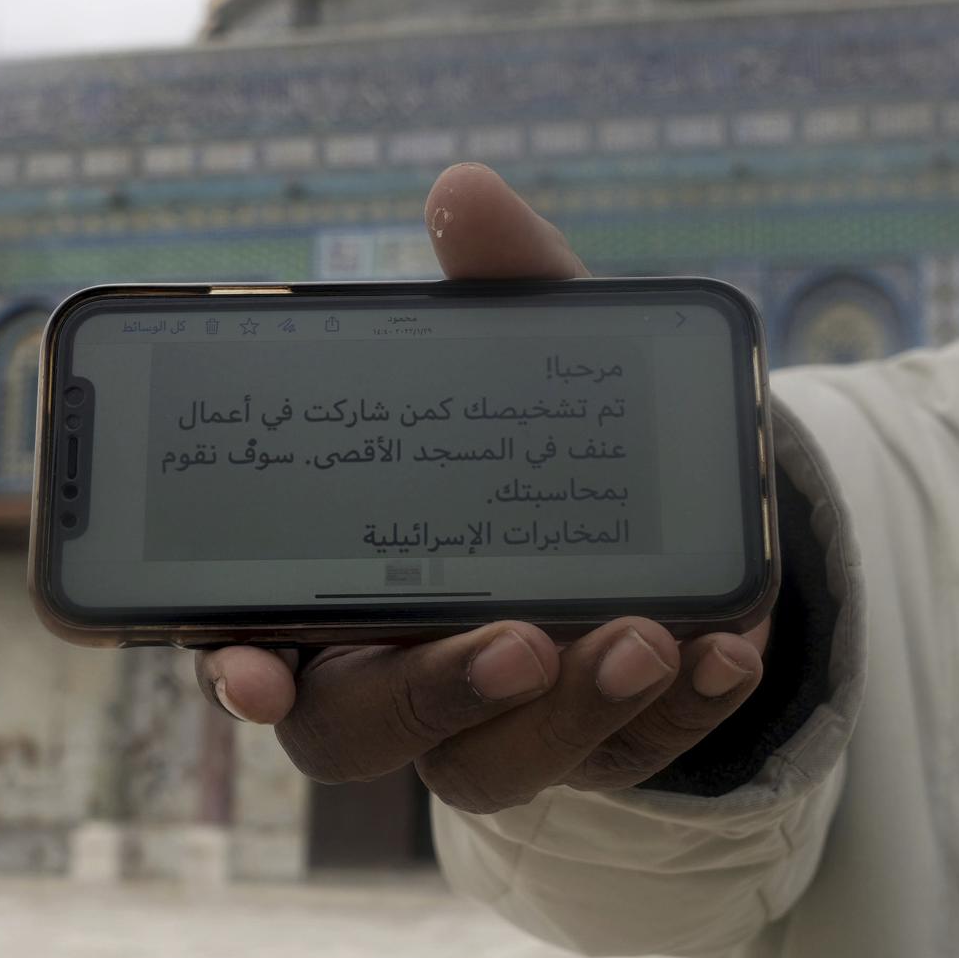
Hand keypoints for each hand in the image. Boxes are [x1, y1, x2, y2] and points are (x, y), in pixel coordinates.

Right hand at [197, 164, 771, 815]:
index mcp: (330, 585)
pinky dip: (681, 708)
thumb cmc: (551, 430)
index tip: (248, 670)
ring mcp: (501, 722)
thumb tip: (463, 192)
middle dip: (435, 694)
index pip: (250, 653)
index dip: (238, 673)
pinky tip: (720, 649)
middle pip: (364, 733)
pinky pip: (634, 752)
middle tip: (517, 640)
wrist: (682, 498)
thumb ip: (500, 284)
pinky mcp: (606, 742)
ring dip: (569, 710)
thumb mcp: (534, 348)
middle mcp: (395, 674)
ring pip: (496, 765)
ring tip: (643, 636)